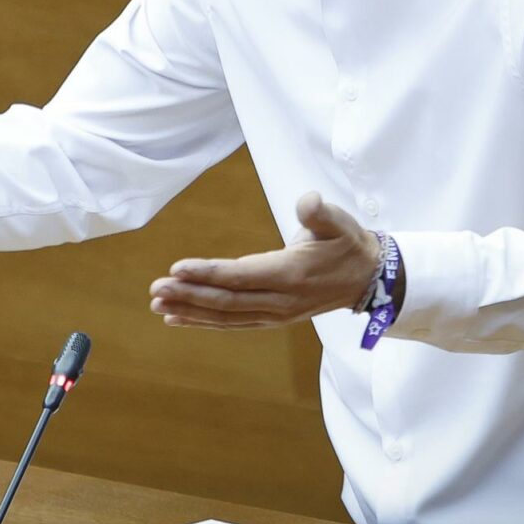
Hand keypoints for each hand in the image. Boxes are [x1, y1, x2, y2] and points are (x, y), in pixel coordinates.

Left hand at [148, 192, 380, 328]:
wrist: (368, 280)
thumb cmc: (348, 245)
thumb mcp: (341, 223)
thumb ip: (321, 213)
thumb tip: (308, 200)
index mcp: (291, 274)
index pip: (242, 276)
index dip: (208, 273)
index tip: (176, 268)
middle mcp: (280, 300)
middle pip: (227, 301)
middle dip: (188, 295)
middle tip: (155, 289)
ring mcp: (275, 314)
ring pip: (225, 316)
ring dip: (190, 311)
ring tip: (157, 304)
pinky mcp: (270, 319)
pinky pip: (231, 323)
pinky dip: (202, 321)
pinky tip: (176, 318)